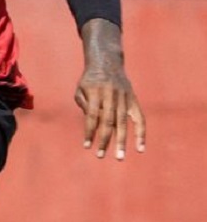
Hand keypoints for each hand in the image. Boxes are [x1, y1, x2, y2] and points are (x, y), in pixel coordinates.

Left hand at [75, 19, 145, 160]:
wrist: (107, 63)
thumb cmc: (90, 80)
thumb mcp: (80, 89)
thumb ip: (84, 105)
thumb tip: (92, 125)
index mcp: (95, 93)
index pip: (92, 116)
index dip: (89, 132)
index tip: (86, 146)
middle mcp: (111, 96)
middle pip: (108, 122)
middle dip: (105, 140)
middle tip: (100, 156)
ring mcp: (124, 99)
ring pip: (123, 123)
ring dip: (121, 141)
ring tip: (119, 157)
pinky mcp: (133, 101)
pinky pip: (140, 119)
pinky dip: (141, 134)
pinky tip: (140, 148)